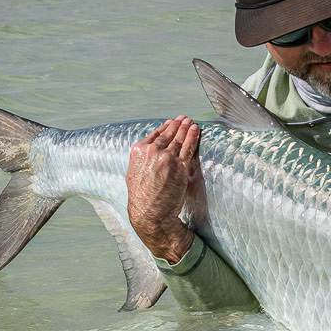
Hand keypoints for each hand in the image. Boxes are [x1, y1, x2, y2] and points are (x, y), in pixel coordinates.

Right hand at [126, 116, 199, 263]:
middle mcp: (152, 151)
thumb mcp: (133, 174)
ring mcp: (167, 157)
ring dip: (187, 128)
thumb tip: (148, 152)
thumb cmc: (141, 197)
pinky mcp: (180, 165)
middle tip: (184, 118)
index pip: (154, 135)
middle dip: (177, 125)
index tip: (171, 122)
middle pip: (168, 134)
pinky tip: (196, 130)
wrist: (150, 212)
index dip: (165, 127)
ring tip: (191, 121)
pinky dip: (194, 136)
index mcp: (139, 151)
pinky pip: (189, 147)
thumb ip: (141, 160)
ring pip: (179, 138)